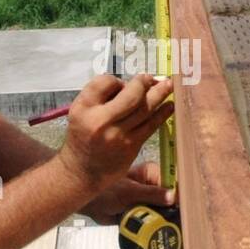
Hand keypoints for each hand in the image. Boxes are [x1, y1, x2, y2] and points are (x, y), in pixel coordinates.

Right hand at [57, 74, 173, 194]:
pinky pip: (150, 125)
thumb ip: (101, 97)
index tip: (123, 84)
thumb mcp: (80, 112)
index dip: (117, 80)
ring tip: (168, 85)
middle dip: (145, 83)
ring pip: (144, 109)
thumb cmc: (83, 136)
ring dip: (159, 94)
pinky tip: (169, 106)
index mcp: (83, 108)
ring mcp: (118, 135)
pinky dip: (162, 114)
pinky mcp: (131, 146)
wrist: (83, 170)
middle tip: (153, 78)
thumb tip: (132, 86)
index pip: (104, 82)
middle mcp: (100, 121)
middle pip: (130, 96)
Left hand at [81, 161, 175, 224]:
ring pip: (166, 210)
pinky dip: (160, 226)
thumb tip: (172, 197)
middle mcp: (154, 185)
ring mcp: (150, 199)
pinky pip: (157, 219)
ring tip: (178, 231)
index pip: (173, 182)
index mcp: (152, 173)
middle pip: (172, 198)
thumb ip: (150, 194)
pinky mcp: (146, 211)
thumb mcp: (129, 193)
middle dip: (177, 210)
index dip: (181, 195)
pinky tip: (168, 233)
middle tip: (184, 224)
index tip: (187, 208)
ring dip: (169, 220)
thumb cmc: (106, 192)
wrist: (92, 206)